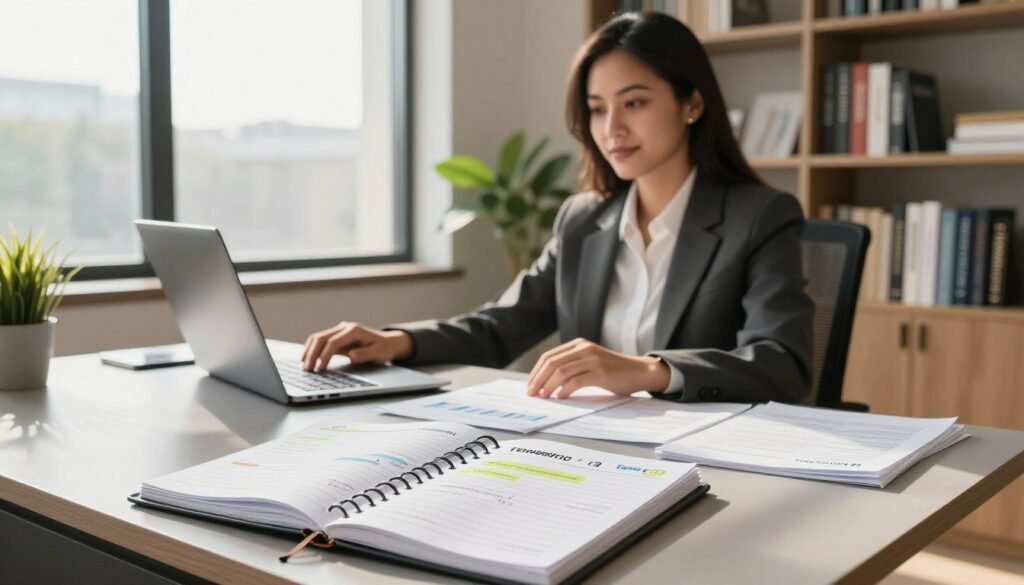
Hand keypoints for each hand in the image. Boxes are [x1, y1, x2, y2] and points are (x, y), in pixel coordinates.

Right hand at [301, 322, 412, 370]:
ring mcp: (340, 331)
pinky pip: (320, 341)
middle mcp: (345, 328)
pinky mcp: (337, 337)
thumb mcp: (379, 354)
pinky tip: (308, 359)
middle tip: (307, 369)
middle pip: (321, 337)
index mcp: (354, 331)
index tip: (320, 368)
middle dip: (312, 353)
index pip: (333, 342)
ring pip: (318, 337)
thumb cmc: (384, 349)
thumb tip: (351, 355)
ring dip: (309, 350)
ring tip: (304, 365)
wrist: (388, 343)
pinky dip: (312, 349)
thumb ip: (365, 354)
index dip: (324, 355)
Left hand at [526, 338, 669, 398]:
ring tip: (543, 397)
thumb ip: (572, 366)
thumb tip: (546, 383)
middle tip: (532, 394)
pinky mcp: (601, 373)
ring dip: (548, 386)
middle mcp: (584, 349)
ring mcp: (593, 360)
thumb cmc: (614, 371)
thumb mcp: (590, 362)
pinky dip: (565, 390)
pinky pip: (576, 381)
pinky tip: (561, 397)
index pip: (549, 356)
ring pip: (561, 372)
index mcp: (579, 344)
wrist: (640, 372)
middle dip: (538, 380)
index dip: (536, 372)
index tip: (530, 386)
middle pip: (552, 363)